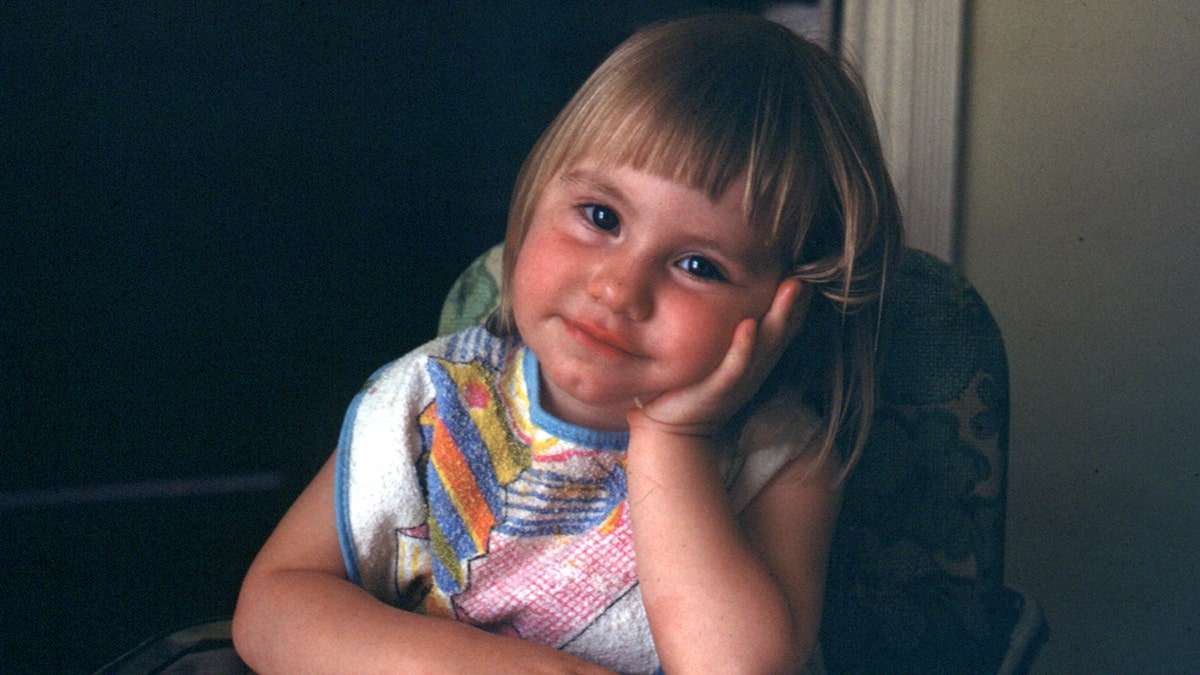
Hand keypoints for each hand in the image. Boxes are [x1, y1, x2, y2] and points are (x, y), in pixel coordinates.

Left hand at [628, 278, 807, 437]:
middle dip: (796, 302)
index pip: (783, 323)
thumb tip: (726, 281)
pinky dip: (744, 348)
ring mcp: (739, 378)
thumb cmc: (693, 381)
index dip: (798, 299)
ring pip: (766, 344)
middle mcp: (754, 366)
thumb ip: (726, 321)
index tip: (809, 267)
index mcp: (756, 355)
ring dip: (780, 316)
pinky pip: (735, 368)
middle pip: (782, 330)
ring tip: (792, 288)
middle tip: (808, 273)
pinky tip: (749, 326)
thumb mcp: (716, 350)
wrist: (672, 425)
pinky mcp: (718, 391)